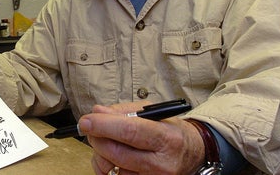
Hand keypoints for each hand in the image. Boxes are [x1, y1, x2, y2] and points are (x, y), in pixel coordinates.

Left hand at [78, 101, 204, 174]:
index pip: (129, 131)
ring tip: (105, 141)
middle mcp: (162, 162)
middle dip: (97, 138)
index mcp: (166, 137)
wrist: (192, 153)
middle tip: (91, 127)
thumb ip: (123, 112)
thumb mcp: (152, 114)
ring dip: (100, 152)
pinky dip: (108, 166)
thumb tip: (97, 112)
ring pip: (113, 167)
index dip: (103, 126)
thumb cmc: (170, 131)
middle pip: (116, 152)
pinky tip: (111, 157)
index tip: (86, 121)